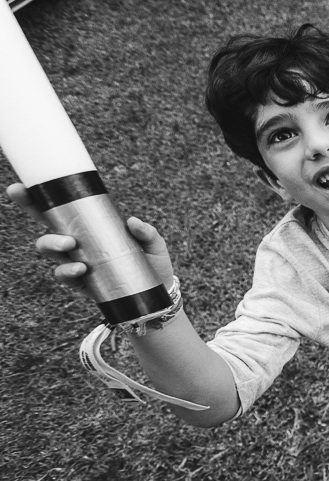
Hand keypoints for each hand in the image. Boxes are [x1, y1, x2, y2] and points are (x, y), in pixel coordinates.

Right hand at [5, 182, 175, 295]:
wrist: (156, 293)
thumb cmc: (152, 262)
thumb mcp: (154, 244)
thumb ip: (147, 233)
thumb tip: (132, 221)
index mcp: (91, 226)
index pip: (60, 209)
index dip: (37, 198)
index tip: (20, 187)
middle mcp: (78, 242)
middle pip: (46, 225)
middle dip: (34, 214)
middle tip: (52, 210)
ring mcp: (76, 261)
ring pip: (50, 250)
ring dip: (53, 244)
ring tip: (70, 245)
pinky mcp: (80, 281)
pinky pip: (64, 275)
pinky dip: (67, 271)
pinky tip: (80, 268)